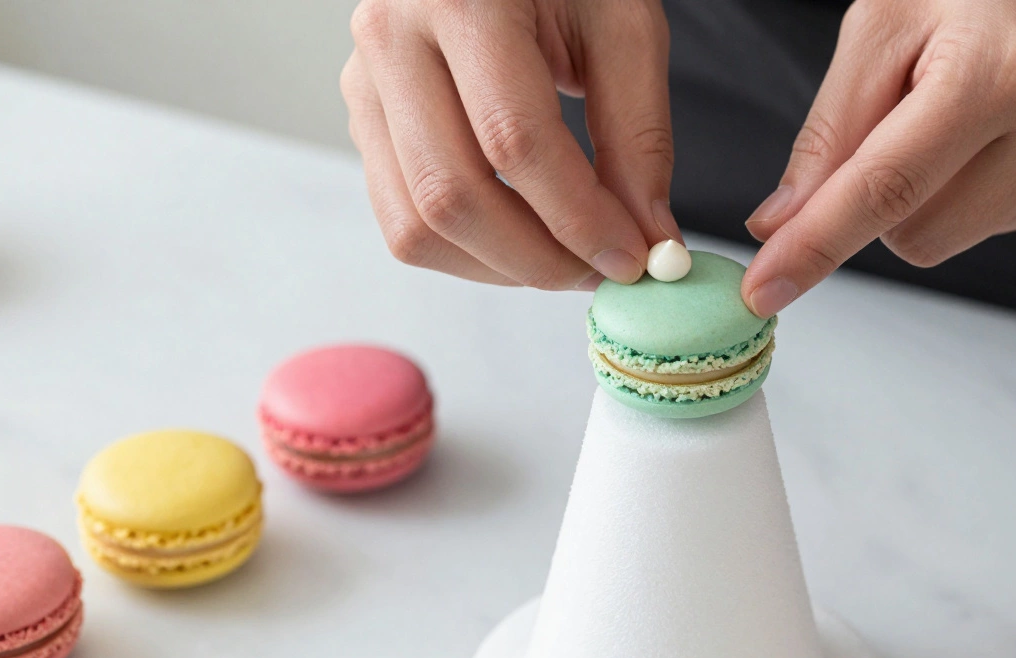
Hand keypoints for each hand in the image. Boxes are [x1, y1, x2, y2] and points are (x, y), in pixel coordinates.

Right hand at [341, 0, 679, 288]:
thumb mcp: (624, 27)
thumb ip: (640, 135)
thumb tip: (650, 242)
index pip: (513, 138)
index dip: (578, 217)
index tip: (633, 259)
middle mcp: (393, 39)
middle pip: (452, 195)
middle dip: (539, 259)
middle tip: (602, 272)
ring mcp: (366, 84)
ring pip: (416, 226)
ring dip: (501, 268)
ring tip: (567, 259)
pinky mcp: (365, 121)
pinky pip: (403, 222)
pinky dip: (470, 253)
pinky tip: (524, 240)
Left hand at [741, 0, 1015, 317]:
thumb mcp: (889, 17)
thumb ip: (833, 125)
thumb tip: (782, 222)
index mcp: (1000, 74)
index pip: (885, 190)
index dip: (815, 245)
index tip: (765, 290)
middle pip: (914, 235)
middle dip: (878, 200)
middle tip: (899, 119)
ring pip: (951, 237)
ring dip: (928, 193)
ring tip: (967, 106)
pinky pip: (994, 223)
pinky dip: (974, 188)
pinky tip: (1002, 126)